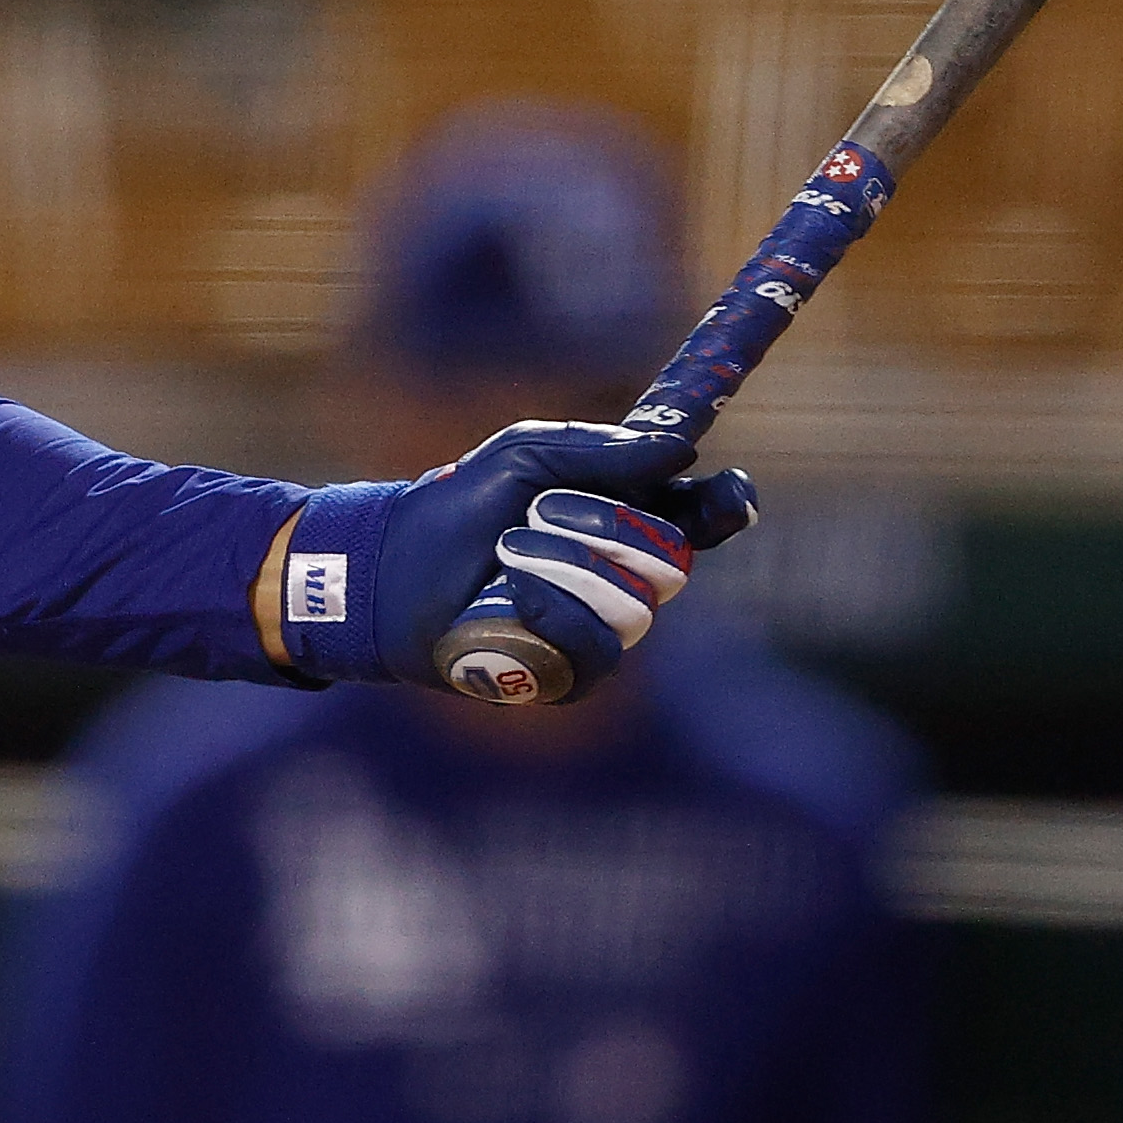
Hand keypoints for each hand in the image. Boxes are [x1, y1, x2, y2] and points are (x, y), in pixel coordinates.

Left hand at [273, 422, 758, 692]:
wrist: (391, 570)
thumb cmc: (456, 508)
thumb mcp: (524, 455)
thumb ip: (600, 449)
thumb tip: (682, 448)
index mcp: (625, 515)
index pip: (702, 515)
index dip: (726, 505)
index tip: (730, 494)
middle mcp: (624, 575)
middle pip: (674, 559)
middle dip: (612, 527)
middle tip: (545, 508)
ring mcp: (603, 628)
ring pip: (638, 606)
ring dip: (568, 566)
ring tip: (507, 551)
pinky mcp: (573, 675)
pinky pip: (600, 649)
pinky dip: (557, 611)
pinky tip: (514, 593)